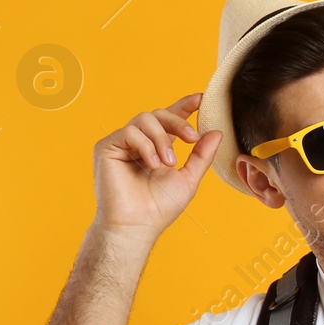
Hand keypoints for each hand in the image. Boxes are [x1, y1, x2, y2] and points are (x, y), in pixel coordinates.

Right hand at [92, 93, 221, 239]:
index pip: (169, 120)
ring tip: (168, 162)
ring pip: (145, 119)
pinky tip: (152, 164)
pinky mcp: (107, 147)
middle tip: (192, 138)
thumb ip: (202, 155)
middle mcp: (139, 143)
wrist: (137, 225)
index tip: (201, 99)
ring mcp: (122, 144)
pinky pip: (130, 132)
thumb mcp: (188, 178)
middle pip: (158, 114)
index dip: (184, 106)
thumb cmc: (160, 207)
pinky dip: (146, 145)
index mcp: (157, 147)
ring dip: (162, 138)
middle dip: (178, 122)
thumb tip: (216, 132)